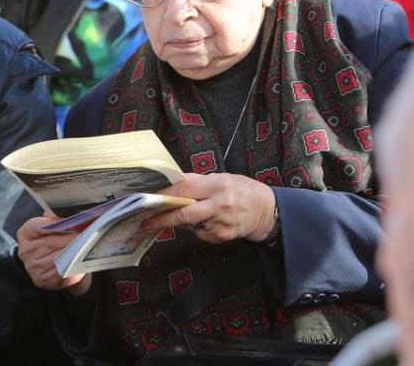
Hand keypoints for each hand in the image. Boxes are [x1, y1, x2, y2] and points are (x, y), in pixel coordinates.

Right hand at [17, 215, 91, 295]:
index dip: (56, 224)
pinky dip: (71, 266)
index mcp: (25, 234)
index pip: (38, 226)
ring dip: (72, 252)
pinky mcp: (43, 280)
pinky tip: (80, 261)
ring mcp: (33, 267)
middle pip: (50, 242)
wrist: (58, 267)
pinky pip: (60, 273)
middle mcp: (25, 251)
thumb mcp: (53, 229)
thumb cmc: (56, 244)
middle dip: (69, 237)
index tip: (72, 222)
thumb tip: (69, 216)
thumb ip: (56, 221)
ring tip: (86, 246)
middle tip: (85, 234)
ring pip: (56, 258)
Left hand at [141, 173, 276, 243]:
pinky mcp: (223, 236)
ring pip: (190, 224)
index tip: (150, 199)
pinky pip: (201, 233)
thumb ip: (197, 180)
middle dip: (162, 218)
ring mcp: (222, 223)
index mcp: (219, 185)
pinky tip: (209, 220)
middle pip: (184, 214)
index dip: (165, 196)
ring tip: (192, 213)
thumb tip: (172, 181)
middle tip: (146, 221)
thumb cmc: (243, 190)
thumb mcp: (222, 177)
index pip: (185, 191)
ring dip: (183, 221)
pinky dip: (198, 227)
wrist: (267, 210)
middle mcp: (220, 204)